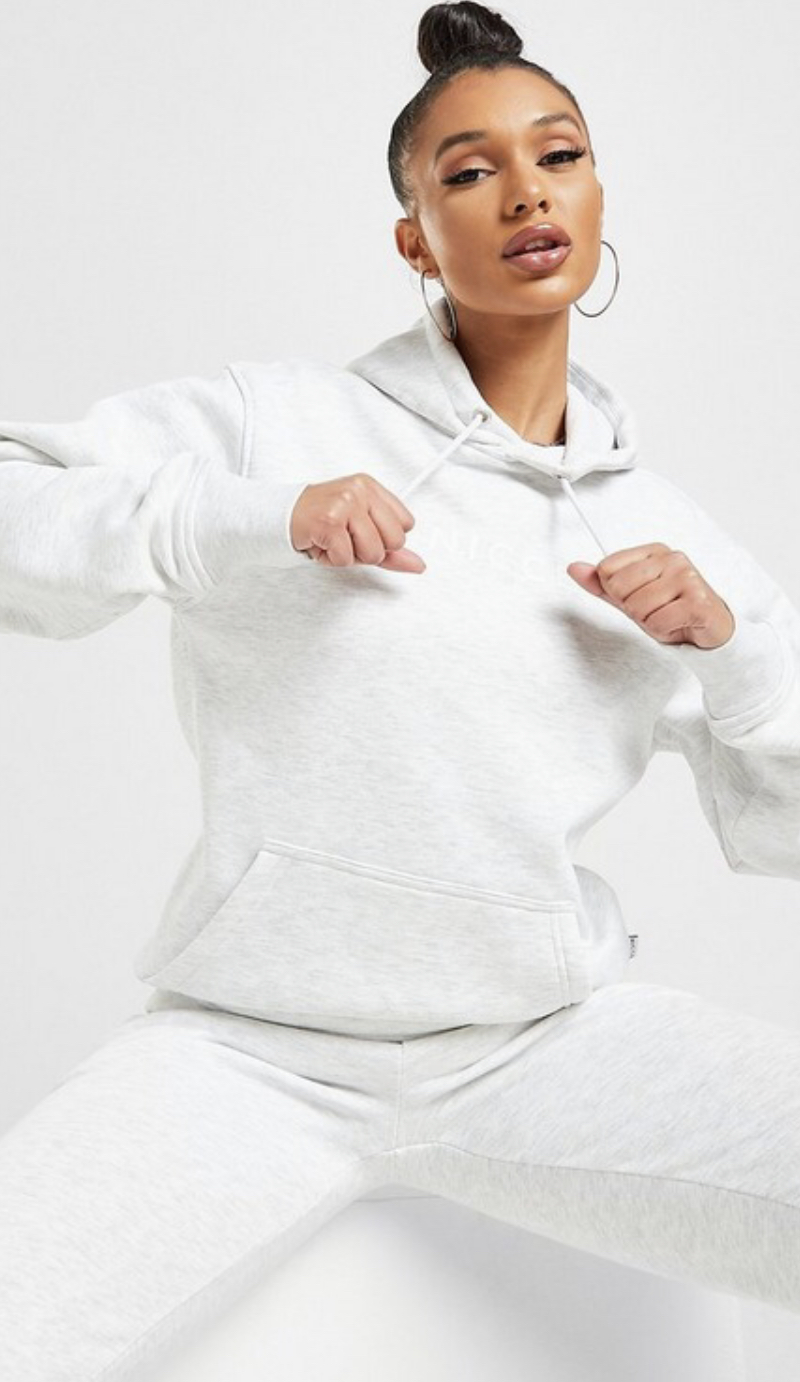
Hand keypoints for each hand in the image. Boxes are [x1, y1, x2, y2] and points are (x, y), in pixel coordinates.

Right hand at [290, 474, 425, 573]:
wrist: (279, 516)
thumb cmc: (319, 521)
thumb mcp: (360, 530)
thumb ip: (392, 549)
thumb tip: (418, 565)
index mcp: (371, 487)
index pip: (406, 525)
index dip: (384, 538)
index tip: (360, 530)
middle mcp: (360, 491)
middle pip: (394, 541)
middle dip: (369, 550)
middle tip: (345, 537)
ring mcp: (345, 504)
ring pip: (373, 553)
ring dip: (349, 556)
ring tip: (333, 540)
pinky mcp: (330, 521)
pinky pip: (346, 559)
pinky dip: (331, 559)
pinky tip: (320, 543)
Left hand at [566, 543, 735, 648]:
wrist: (709, 633)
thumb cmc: (670, 612)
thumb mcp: (630, 598)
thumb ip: (602, 584)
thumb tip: (573, 568)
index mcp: (654, 552)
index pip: (606, 569)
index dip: (617, 593)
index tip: (639, 596)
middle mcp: (672, 558)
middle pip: (619, 588)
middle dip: (633, 609)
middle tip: (655, 610)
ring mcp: (687, 577)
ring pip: (637, 608)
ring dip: (650, 622)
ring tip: (668, 617)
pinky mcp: (698, 601)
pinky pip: (657, 622)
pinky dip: (664, 631)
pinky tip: (678, 624)